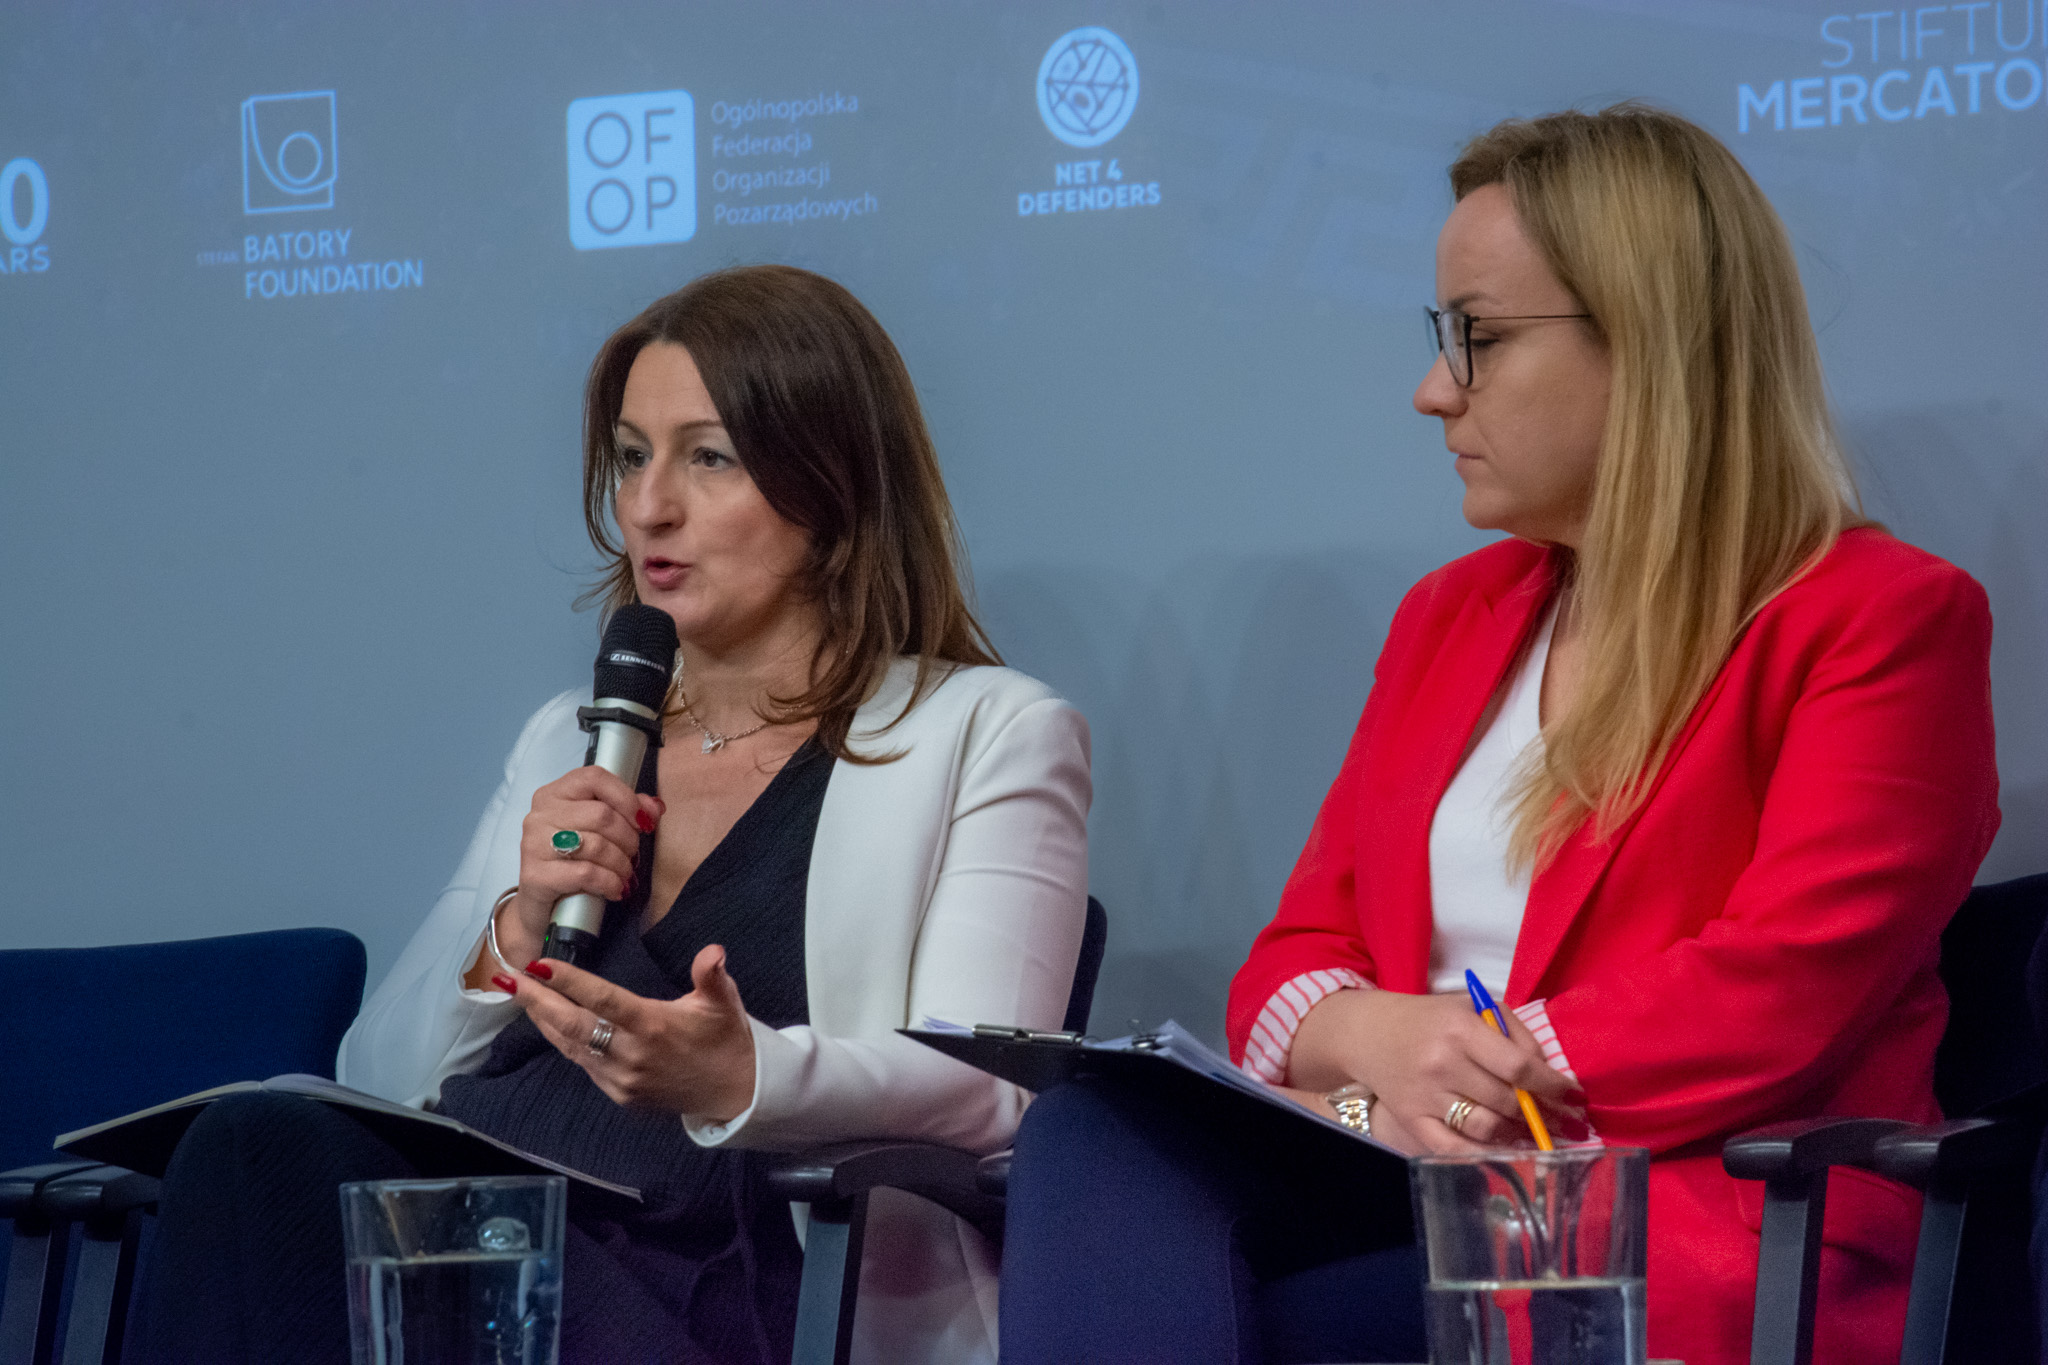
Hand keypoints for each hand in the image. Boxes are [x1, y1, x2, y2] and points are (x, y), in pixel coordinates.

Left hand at [491, 945, 756, 1121]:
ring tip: (520, 995)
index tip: (540, 964)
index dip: (568, 981)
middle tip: (510, 977)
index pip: (602, 998)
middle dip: (538, 999)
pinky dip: (563, 1042)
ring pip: (571, 1046)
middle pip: (573, 1023)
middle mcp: (631, 1054)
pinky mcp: (619, 1094)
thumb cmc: (726, 1040)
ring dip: (543, 1020)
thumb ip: (712, 975)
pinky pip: (583, 1064)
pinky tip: (550, 1024)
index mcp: (653, 1026)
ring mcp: (621, 1078)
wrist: (735, 1093)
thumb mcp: (725, 1003)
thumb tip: (712, 951)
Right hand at [498, 768, 664, 966]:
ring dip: (621, 864)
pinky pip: (586, 873)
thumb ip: (627, 812)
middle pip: (601, 815)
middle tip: (632, 855)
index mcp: (555, 794)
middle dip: (628, 839)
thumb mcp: (600, 833)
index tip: (644, 821)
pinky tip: (615, 889)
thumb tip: (654, 807)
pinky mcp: (534, 875)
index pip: (595, 778)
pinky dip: (609, 882)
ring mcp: (533, 844)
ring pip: (596, 845)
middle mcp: (540, 814)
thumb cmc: (573, 864)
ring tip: (625, 875)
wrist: (543, 909)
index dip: (627, 798)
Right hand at [1289, 989, 1584, 1155]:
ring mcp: (1425, 1095)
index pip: (1519, 1067)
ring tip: (1536, 1134)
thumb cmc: (1429, 1018)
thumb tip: (1550, 1072)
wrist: (1368, 1032)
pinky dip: (1484, 1156)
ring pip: (1486, 1129)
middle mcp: (1443, 1064)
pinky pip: (1453, 1149)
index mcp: (1461, 1030)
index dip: (1554, 1087)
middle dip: (1545, 1116)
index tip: (1576, 1099)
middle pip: (1507, 1102)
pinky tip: (1505, 1152)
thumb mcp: (1472, 1007)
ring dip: (1518, 1135)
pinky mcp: (1411, 1119)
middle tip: (1566, 1123)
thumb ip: (1514, 1032)